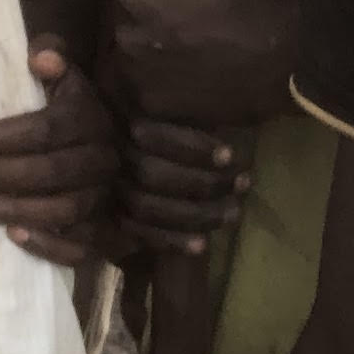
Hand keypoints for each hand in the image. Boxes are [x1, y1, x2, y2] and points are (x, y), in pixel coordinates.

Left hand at [0, 38, 117, 266]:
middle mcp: (103, 160)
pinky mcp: (106, 233)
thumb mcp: (67, 82)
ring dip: (14, 209)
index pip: (43, 130)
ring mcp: (105, 199)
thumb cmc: (71, 113)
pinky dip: (49, 244)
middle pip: (48, 171)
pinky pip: (81, 247)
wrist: (116, 155)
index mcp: (91, 120)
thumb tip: (39, 56)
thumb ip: (54, 60)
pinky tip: (13, 237)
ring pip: (63, 209)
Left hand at [95, 0, 295, 130]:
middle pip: (116, 7)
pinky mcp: (157, 108)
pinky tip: (192, 65)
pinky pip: (142, 80)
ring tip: (187, 35)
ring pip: (128, 46)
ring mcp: (142, 79)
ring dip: (147, 35)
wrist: (292, 67)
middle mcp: (131, 40)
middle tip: (181, 0)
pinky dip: (157, 71)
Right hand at [121, 117, 251, 257]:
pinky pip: (140, 234)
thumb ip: (190, 112)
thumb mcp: (183, 111)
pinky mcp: (116, 217)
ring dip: (196, 215)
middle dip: (202, 183)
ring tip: (234, 212)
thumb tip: (224, 108)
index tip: (230, 155)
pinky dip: (172, 242)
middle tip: (243, 183)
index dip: (193, 148)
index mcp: (125, 122)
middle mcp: (111, 156)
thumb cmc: (177, 126)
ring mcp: (110, 189)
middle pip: (152, 174)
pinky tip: (202, 246)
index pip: (153, 135)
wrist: (136, 161)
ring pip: (147, 207)